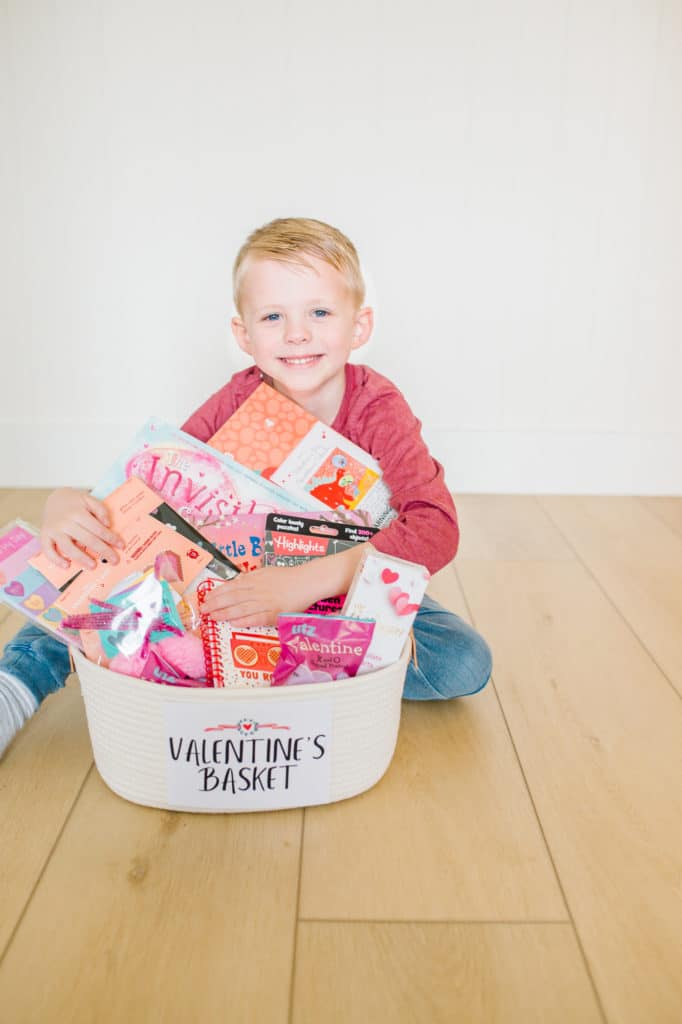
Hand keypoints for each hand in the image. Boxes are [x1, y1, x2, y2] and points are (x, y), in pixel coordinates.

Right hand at [41, 488, 123, 569]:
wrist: (53, 498)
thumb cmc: (74, 502)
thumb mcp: (88, 499)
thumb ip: (99, 509)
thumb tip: (107, 524)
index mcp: (77, 512)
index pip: (97, 528)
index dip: (110, 538)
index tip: (121, 545)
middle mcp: (65, 522)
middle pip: (86, 539)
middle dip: (102, 551)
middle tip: (114, 560)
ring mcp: (54, 530)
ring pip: (68, 547)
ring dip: (81, 558)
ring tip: (93, 566)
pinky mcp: (45, 536)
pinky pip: (48, 550)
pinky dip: (56, 559)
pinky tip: (67, 566)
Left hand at [200, 566, 315, 627]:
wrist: (308, 581)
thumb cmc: (288, 577)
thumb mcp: (267, 571)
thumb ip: (252, 576)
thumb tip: (237, 580)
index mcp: (255, 580)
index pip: (232, 586)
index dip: (217, 592)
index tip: (206, 597)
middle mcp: (258, 590)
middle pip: (233, 597)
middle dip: (216, 603)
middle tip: (203, 609)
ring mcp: (266, 602)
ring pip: (242, 608)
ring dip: (225, 613)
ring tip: (213, 617)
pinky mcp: (275, 613)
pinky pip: (257, 618)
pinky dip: (245, 621)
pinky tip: (234, 624)